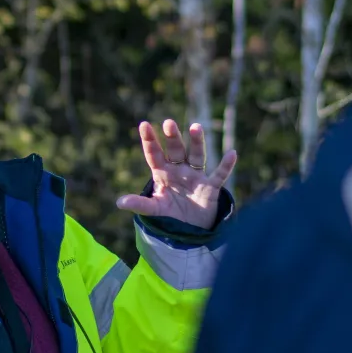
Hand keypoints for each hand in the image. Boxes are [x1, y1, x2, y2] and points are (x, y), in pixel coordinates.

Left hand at [116, 120, 237, 229]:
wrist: (190, 229)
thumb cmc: (170, 215)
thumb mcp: (154, 210)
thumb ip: (140, 204)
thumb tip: (119, 203)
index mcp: (163, 174)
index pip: (154, 154)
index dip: (149, 140)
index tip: (144, 125)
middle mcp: (179, 170)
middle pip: (175, 150)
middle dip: (173, 137)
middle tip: (168, 122)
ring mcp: (195, 176)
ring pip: (196, 155)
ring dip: (197, 142)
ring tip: (196, 127)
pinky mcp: (210, 187)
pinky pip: (220, 174)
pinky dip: (226, 165)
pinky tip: (232, 153)